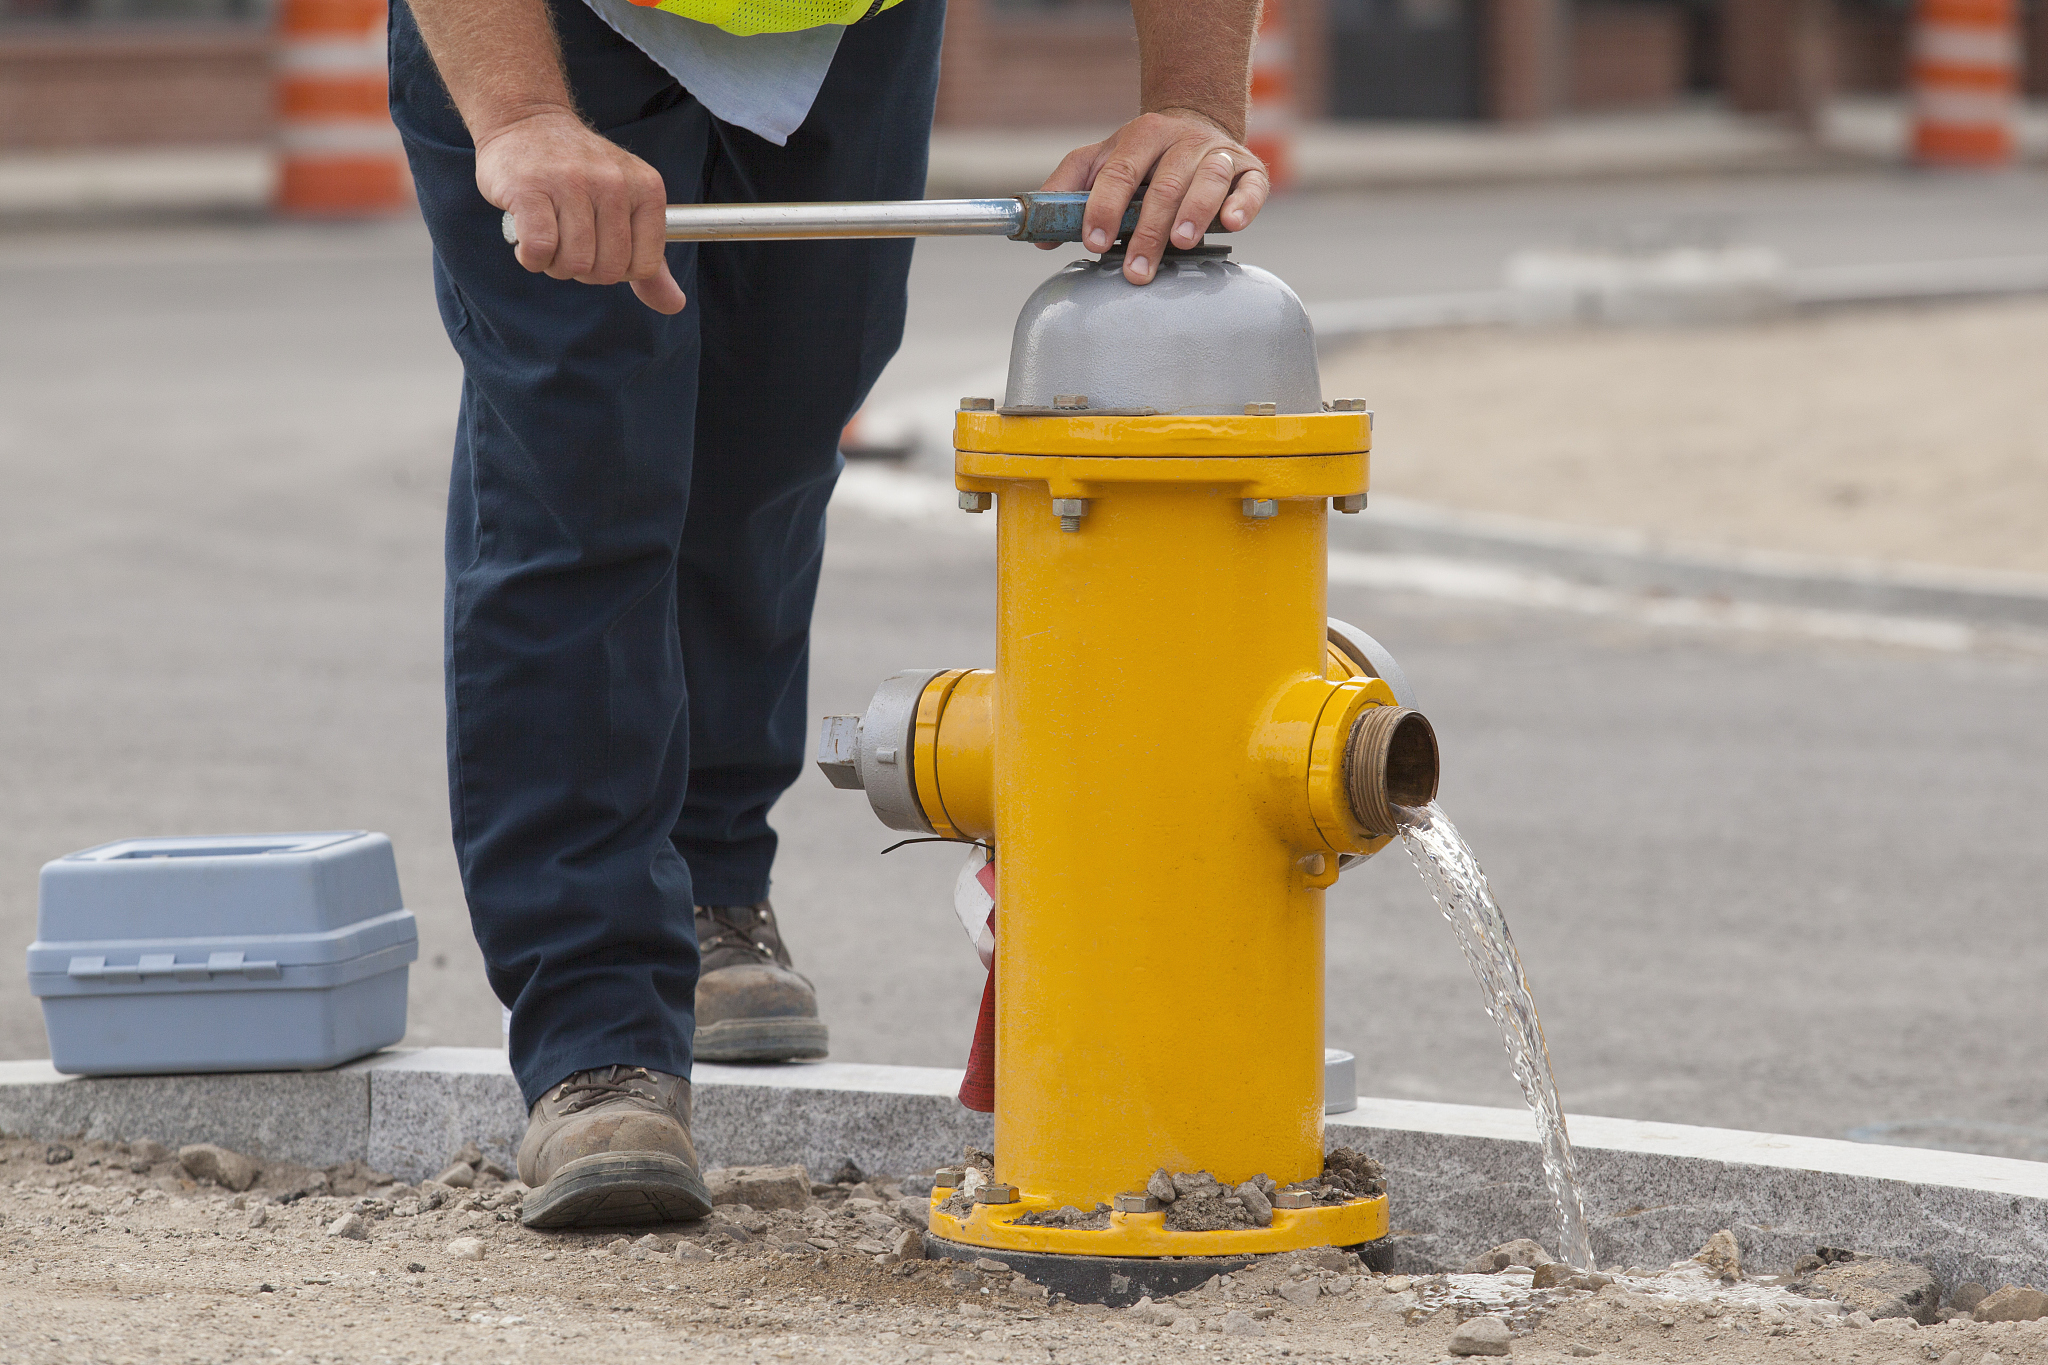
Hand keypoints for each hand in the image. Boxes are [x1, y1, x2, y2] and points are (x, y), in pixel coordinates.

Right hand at [476, 108, 685, 314]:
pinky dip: (532, 258)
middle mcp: (614, 182)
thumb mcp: (627, 208)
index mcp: (647, 188)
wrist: (525, 121)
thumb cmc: (578, 174)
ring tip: (548, 237)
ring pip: (575, 263)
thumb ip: (650, 260)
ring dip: (556, 265)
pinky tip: (526, 241)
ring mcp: (572, 181)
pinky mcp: (530, 187)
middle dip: (585, 271)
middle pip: (609, 271)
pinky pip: (541, 248)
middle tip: (569, 243)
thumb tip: (673, 305)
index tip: (600, 247)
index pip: (644, 266)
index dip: (617, 270)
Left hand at [1036, 109, 1269, 285]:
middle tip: (1136, 269)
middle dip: (1148, 230)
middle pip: (1164, 185)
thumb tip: (1040, 239)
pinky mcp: (1250, 169)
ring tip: (1181, 244)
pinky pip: (1252, 185)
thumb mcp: (1100, 161)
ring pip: (1207, 179)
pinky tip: (1231, 224)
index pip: (1119, 172)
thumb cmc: (1142, 157)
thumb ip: (1067, 191)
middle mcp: (1181, 139)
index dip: (1104, 208)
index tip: (1094, 242)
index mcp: (1141, 135)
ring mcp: (1218, 152)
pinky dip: (1243, 204)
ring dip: (1194, 212)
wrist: (1195, 124)